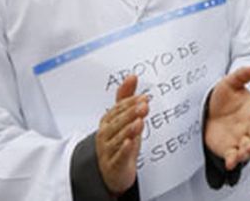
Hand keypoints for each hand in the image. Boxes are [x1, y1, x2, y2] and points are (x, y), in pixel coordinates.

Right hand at [96, 75, 148, 195]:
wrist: (112, 172)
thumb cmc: (119, 142)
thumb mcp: (124, 119)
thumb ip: (126, 98)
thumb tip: (132, 76)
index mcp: (108, 121)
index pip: (118, 110)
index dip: (131, 103)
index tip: (144, 97)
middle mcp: (105, 135)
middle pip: (118, 122)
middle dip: (131, 113)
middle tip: (144, 105)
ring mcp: (108, 150)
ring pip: (118, 139)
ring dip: (129, 129)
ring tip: (139, 121)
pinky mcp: (113, 165)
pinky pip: (118, 156)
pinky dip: (124, 150)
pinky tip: (130, 143)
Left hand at [205, 66, 249, 171]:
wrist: (206, 111)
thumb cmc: (223, 98)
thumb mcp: (229, 83)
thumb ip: (240, 76)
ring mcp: (241, 138)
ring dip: (249, 151)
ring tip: (243, 151)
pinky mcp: (230, 149)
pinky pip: (234, 156)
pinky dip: (234, 160)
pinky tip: (230, 162)